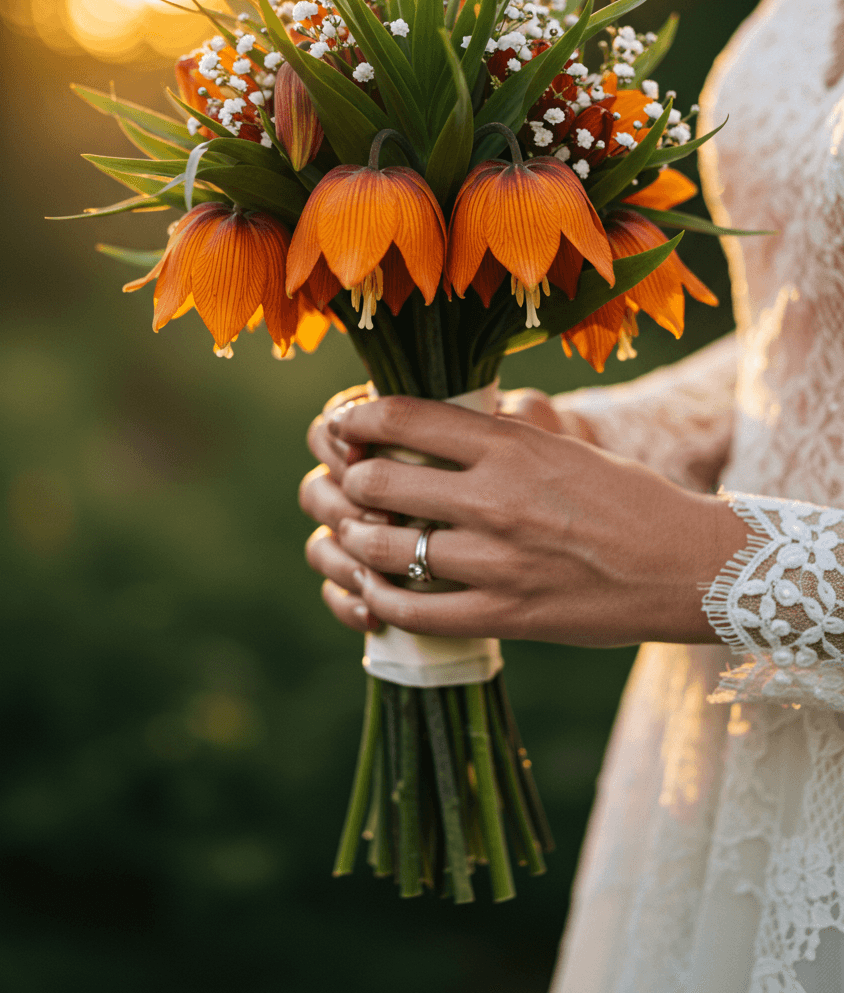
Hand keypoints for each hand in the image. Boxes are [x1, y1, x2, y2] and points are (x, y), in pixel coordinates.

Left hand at [308, 395, 747, 645]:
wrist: (688, 567)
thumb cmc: (628, 498)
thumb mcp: (564, 447)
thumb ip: (500, 436)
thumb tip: (437, 422)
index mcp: (512, 445)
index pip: (405, 418)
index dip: (359, 420)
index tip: (344, 426)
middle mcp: (497, 497)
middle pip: (380, 482)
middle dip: (353, 483)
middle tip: (352, 486)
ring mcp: (499, 560)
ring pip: (387, 549)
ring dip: (358, 542)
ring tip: (359, 538)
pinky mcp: (506, 615)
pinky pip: (416, 611)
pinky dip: (382, 600)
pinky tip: (377, 592)